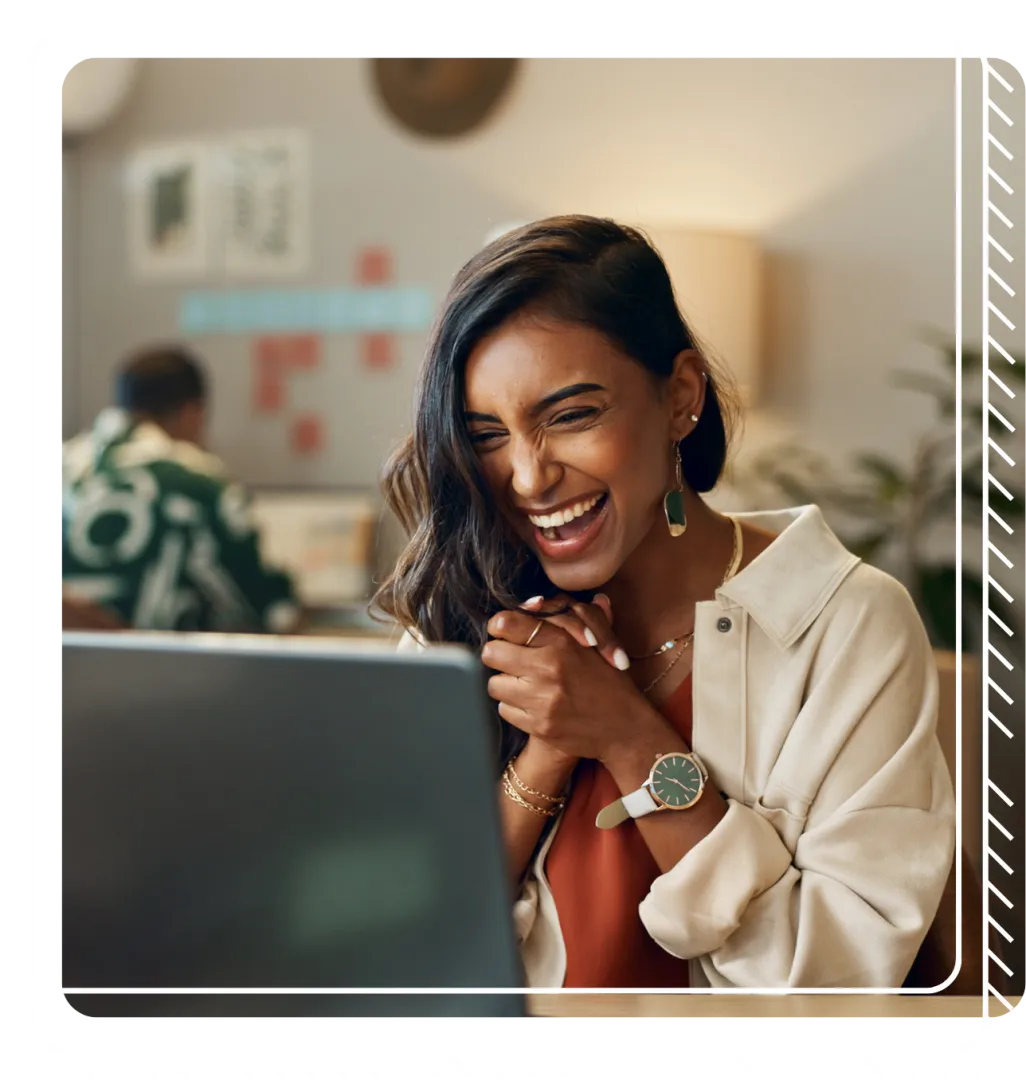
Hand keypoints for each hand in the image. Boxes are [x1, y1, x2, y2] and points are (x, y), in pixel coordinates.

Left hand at [482, 602, 669, 762]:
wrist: (625, 728)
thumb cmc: (610, 682)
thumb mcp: (597, 643)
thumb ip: (568, 618)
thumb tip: (537, 599)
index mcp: (562, 643)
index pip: (506, 623)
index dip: (500, 627)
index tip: (505, 633)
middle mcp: (549, 669)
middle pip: (491, 653)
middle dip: (499, 655)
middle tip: (511, 660)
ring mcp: (542, 700)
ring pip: (494, 684)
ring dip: (506, 684)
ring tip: (524, 684)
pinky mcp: (538, 725)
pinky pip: (504, 710)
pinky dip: (514, 707)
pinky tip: (532, 704)